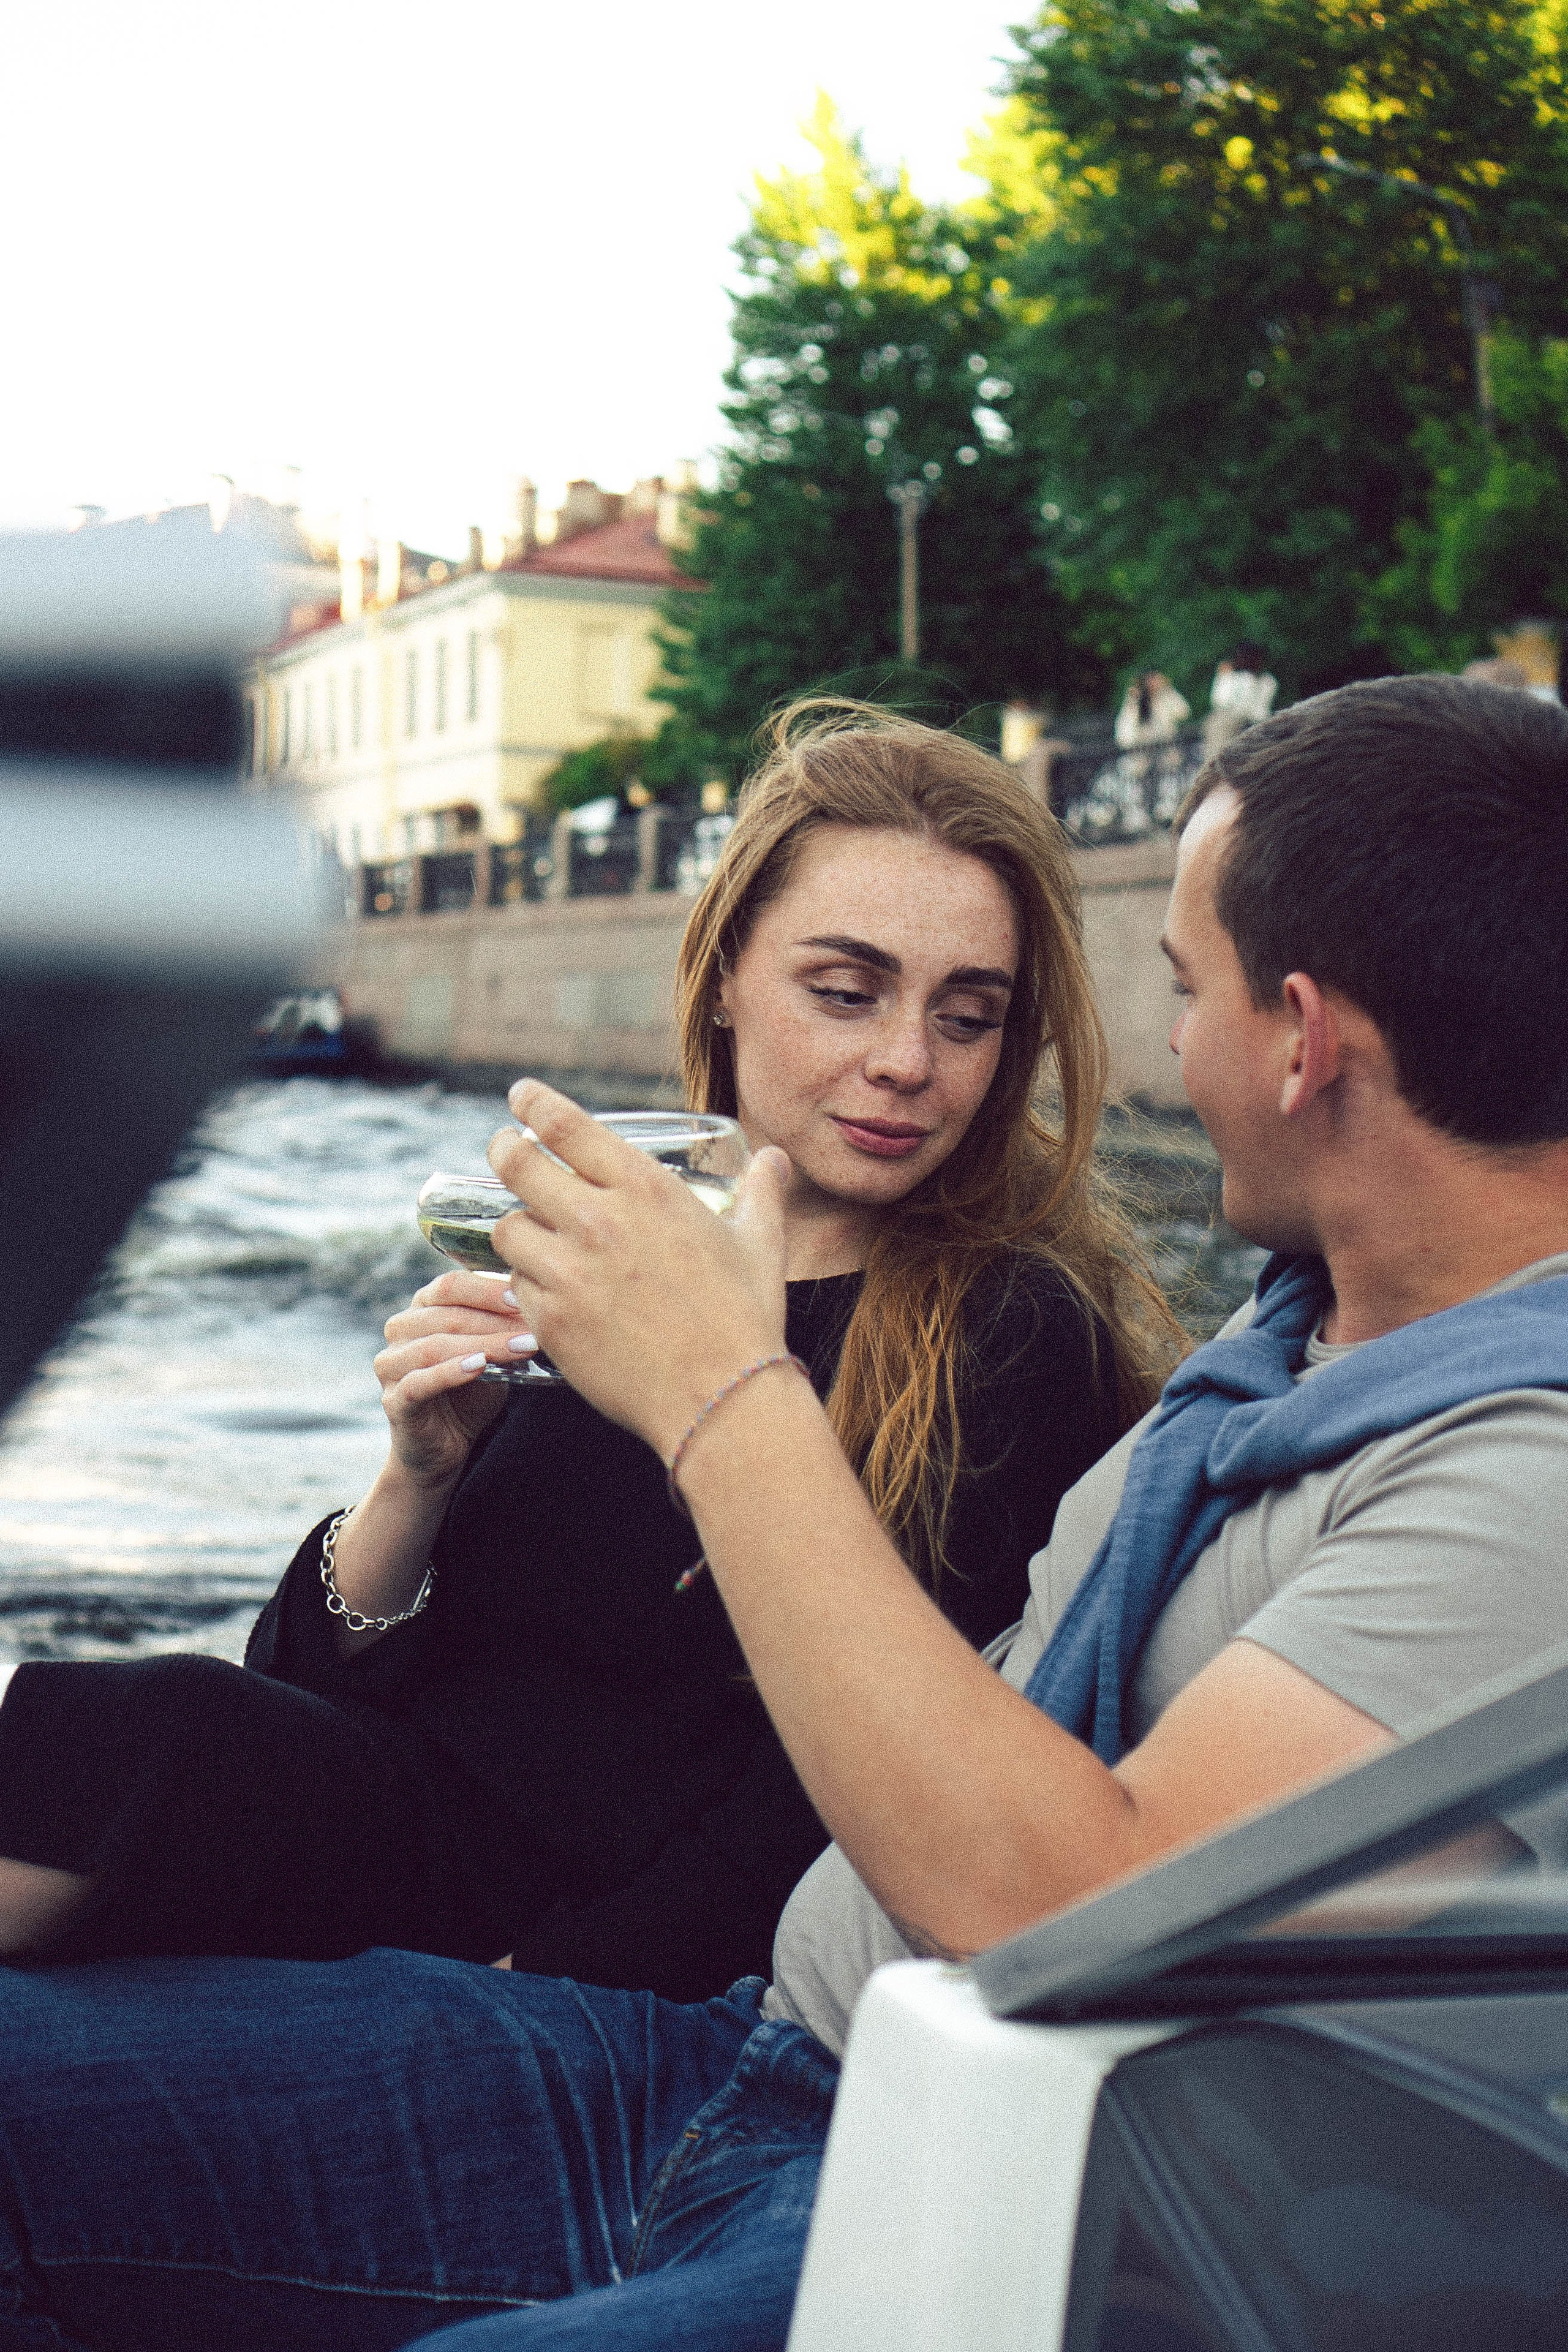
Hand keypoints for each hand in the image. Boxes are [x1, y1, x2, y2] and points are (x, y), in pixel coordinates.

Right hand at [373, 1269, 533, 1489]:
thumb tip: (535, 1307)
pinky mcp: (394, 1400)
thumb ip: (501, 1330)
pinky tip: (480, 1366)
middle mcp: (400, 1331)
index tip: (523, 1297)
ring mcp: (391, 1365)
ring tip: (520, 1347)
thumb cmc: (468, 1394)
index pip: (450, 1286)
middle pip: (446, 1315)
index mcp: (421, 1309)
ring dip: (482, 1344)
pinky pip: (419, 1382)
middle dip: (494, 1320)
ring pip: (434, 1346)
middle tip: (531, 1326)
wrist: (443, 1448)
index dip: (487, 1290)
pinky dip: (451, 1372)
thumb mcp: (489, 1356)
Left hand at [485, 1081, 788, 1459]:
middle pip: (516, 1165)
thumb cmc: (744, 1319)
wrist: (721, 1400)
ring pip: (508, 1230)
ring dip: (518, 1227)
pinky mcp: (550, 1321)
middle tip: (503, 1148)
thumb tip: (774, 1158)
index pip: (565, 1125)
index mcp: (645, 1189)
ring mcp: (567, 1272)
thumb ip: (761, 1193)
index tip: (519, 1097)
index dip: (533, 1104)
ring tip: (535, 1235)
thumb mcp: (760, 1244)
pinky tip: (553, 1293)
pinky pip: (517, 1288)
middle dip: (503, 1149)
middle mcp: (597, 1220)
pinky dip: (529, 1285)